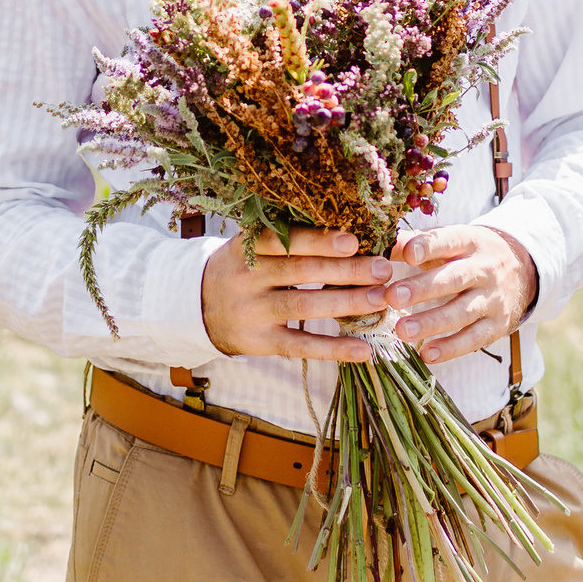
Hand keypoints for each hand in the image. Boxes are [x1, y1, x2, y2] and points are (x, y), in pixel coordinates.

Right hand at [201, 228, 394, 361]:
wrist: (198, 304)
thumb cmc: (243, 267)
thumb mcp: (252, 246)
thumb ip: (287, 237)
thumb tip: (349, 231)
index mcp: (247, 246)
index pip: (283, 240)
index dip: (318, 240)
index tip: (353, 240)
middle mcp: (247, 277)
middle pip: (301, 273)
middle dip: (346, 271)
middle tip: (384, 269)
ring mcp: (253, 311)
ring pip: (304, 307)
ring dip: (346, 304)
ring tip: (381, 301)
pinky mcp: (260, 342)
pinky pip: (301, 346)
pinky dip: (334, 349)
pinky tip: (364, 350)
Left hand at [383, 226, 538, 364]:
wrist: (522, 269)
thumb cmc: (468, 254)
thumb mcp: (449, 241)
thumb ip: (413, 242)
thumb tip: (375, 245)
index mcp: (469, 241)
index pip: (449, 241)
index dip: (428, 247)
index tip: (407, 255)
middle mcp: (484, 269)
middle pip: (454, 278)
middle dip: (423, 289)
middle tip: (392, 298)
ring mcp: (493, 298)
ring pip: (463, 311)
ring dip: (432, 322)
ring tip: (402, 331)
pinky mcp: (498, 324)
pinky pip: (474, 338)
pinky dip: (451, 348)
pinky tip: (427, 354)